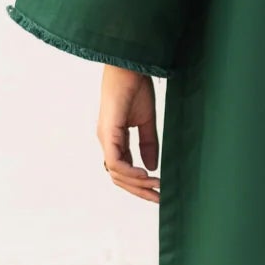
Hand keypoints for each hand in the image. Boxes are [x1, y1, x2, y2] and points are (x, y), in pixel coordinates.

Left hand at [97, 63, 159, 202]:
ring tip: (156, 186)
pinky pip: (115, 161)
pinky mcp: (108, 132)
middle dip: (139, 191)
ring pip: (115, 173)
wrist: (129, 66)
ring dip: (137, 183)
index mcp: (115, 139)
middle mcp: (107, 141)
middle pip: (118, 177)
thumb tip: (152, 167)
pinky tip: (146, 174)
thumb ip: (148, 144)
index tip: (159, 189)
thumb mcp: (146, 121)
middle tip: (159, 198)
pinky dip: (130, 171)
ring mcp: (106, 137)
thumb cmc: (135, 87)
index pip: (123, 170)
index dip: (139, 183)